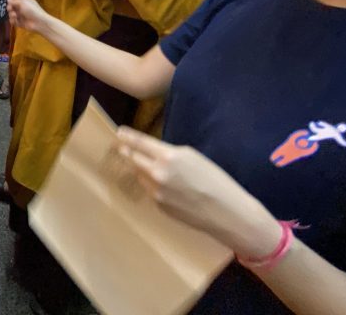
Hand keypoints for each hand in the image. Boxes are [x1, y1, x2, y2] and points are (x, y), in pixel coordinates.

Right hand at [7, 0, 52, 34]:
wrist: (39, 22)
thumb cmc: (32, 10)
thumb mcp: (22, 3)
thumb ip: (13, 1)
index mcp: (25, 0)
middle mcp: (22, 7)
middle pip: (12, 5)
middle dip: (9, 6)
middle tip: (10, 8)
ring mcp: (21, 15)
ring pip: (11, 13)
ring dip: (11, 14)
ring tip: (14, 15)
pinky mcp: (19, 22)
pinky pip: (12, 20)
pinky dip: (12, 20)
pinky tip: (15, 20)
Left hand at [114, 126, 281, 259]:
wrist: (226, 213)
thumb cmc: (216, 180)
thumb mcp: (193, 158)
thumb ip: (170, 154)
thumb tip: (153, 153)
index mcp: (169, 157)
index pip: (140, 143)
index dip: (128, 137)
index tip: (119, 132)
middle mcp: (157, 174)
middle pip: (133, 159)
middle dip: (127, 152)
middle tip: (121, 147)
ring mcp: (156, 192)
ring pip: (140, 175)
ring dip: (139, 169)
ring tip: (142, 164)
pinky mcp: (158, 206)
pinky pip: (149, 190)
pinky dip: (152, 185)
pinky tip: (164, 186)